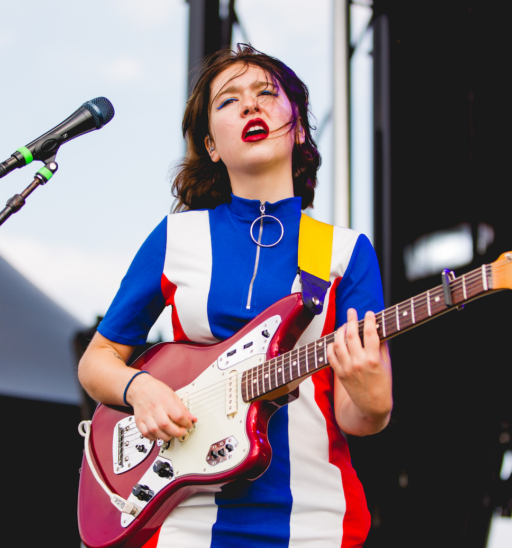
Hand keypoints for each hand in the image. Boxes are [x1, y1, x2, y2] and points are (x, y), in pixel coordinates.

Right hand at [126, 373, 196, 441]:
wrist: (140, 388)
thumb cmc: (157, 391)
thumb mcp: (173, 395)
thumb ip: (183, 409)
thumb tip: (192, 419)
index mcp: (165, 400)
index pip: (178, 415)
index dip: (186, 423)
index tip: (189, 425)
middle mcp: (155, 408)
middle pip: (165, 425)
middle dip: (176, 432)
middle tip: (182, 432)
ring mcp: (146, 415)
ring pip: (155, 431)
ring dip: (166, 436)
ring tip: (171, 434)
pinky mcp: (139, 421)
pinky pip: (145, 434)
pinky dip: (154, 437)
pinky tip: (160, 434)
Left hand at [327, 308, 391, 431]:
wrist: (372, 406)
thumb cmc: (382, 384)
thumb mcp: (386, 364)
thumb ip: (381, 346)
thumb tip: (376, 328)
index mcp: (373, 359)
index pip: (370, 333)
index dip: (369, 320)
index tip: (369, 313)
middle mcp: (359, 362)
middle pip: (352, 335)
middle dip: (351, 320)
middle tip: (351, 311)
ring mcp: (347, 368)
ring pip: (338, 343)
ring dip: (340, 331)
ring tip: (343, 326)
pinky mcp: (339, 373)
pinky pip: (330, 355)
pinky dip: (331, 346)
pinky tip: (335, 341)